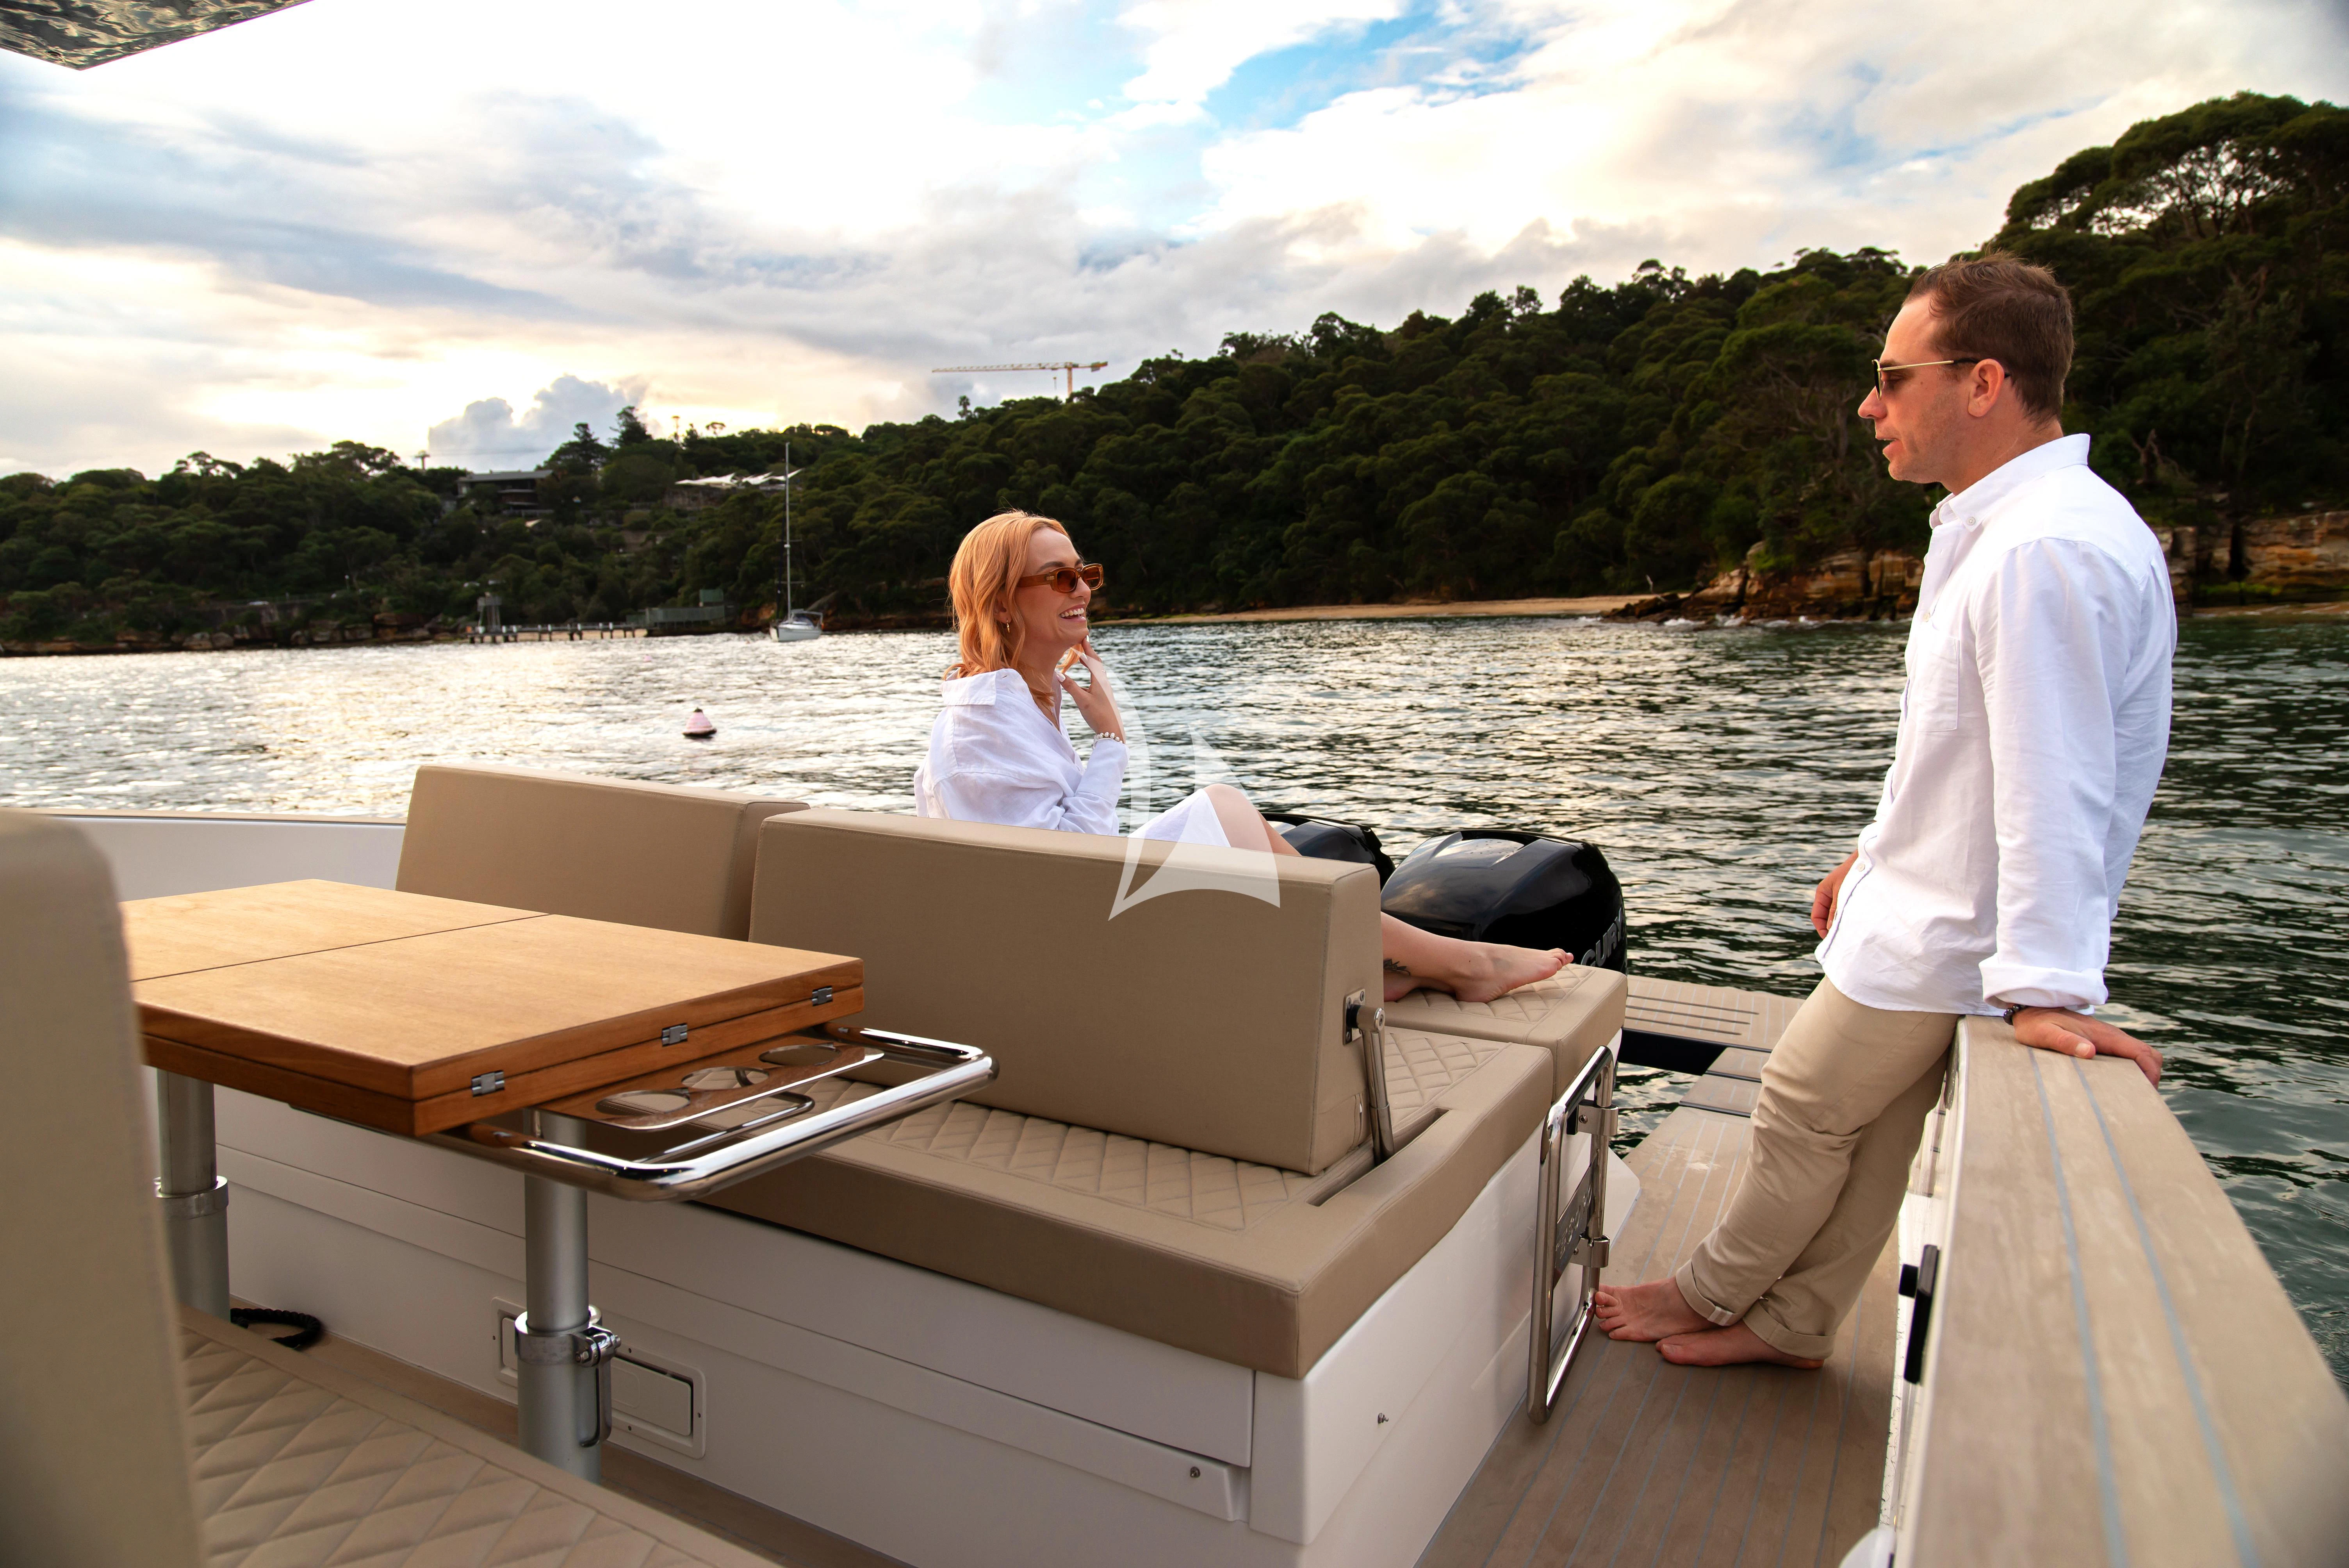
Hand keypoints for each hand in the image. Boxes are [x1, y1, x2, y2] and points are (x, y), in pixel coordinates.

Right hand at [1060, 642, 1121, 737]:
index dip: (1087, 648)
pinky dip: (1091, 672)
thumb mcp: (1082, 700)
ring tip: (1082, 657)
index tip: (1083, 636)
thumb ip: (1070, 686)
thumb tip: (1058, 674)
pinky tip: (1087, 676)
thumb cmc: (1097, 715)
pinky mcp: (1105, 696)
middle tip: (1081, 643)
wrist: (1112, 731)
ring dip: (1090, 662)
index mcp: (1099, 681)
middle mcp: (1104, 683)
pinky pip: (1097, 678)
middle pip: (1097, 663)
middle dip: (1088, 652)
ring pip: (1097, 671)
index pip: (1092, 659)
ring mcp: (1105, 689)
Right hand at [1810, 852, 1858, 936]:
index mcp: (1822, 892)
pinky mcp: (1851, 896)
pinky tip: (1858, 922)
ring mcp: (1840, 895)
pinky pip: (1847, 910)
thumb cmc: (1854, 872)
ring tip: (1852, 931)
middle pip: (1826, 917)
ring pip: (1837, 914)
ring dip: (1843, 922)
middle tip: (1843, 939)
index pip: (1817, 916)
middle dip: (1833, 927)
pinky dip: (1850, 917)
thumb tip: (1831, 928)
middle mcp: (1830, 895)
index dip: (1822, 929)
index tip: (1832, 939)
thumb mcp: (1842, 893)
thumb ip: (1836, 911)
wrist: (1870, 859)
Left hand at [2010, 1007, 2163, 1086]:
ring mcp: (2109, 1040)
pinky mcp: (2103, 1044)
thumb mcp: (2047, 1034)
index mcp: (2105, 1035)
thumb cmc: (2038, 1023)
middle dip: (2152, 1076)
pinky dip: (2132, 1071)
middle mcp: (2112, 1036)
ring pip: (2139, 1056)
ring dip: (2143, 1074)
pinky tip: (2119, 1086)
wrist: (2033, 1009)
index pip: (2141, 1053)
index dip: (2150, 1073)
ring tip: (2132, 1096)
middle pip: (2148, 1055)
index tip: (2147, 1093)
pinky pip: (2127, 1057)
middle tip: (2141, 1099)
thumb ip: (2066, 1042)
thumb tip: (2090, 1052)